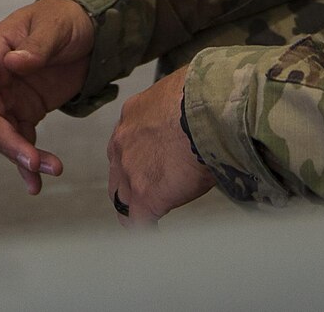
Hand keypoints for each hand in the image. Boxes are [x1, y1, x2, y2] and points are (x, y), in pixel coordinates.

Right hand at [0, 0, 94, 193]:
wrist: (89, 27)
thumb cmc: (66, 18)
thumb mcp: (54, 27)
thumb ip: (36, 47)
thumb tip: (13, 63)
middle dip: (8, 142)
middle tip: (32, 162)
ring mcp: (11, 95)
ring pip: (6, 133)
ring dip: (23, 156)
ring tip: (49, 170)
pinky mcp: (27, 109)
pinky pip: (23, 138)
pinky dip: (30, 159)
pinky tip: (37, 182)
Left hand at [107, 66, 213, 223]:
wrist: (205, 112)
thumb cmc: (203, 96)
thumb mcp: (181, 91)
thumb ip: (178, 105)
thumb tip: (197, 107)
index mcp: (133, 115)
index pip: (127, 143)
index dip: (139, 157)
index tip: (151, 165)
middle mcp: (123, 142)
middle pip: (118, 172)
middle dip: (130, 184)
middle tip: (148, 193)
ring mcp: (131, 171)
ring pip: (122, 199)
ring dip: (135, 208)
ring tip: (149, 219)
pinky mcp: (146, 196)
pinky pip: (138, 222)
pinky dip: (146, 229)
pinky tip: (156, 231)